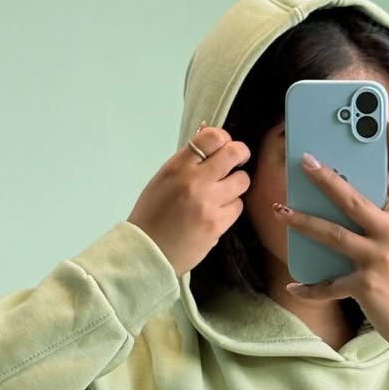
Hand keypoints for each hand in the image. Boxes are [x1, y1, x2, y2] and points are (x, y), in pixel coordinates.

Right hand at [128, 124, 250, 277]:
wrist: (147, 252)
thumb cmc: (152, 217)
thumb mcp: (163, 181)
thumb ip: (186, 165)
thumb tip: (211, 150)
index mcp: (177, 167)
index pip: (212, 137)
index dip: (224, 139)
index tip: (225, 145)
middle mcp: (194, 181)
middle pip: (233, 154)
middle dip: (240, 154)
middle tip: (239, 159)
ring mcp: (208, 202)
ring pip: (241, 181)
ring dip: (236, 185)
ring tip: (224, 193)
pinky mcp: (217, 224)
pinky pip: (237, 207)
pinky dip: (231, 208)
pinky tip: (218, 213)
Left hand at [271, 114, 388, 361]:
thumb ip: (386, 224)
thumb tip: (353, 206)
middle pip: (352, 199)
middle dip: (325, 178)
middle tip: (303, 160)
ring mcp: (379, 260)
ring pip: (332, 234)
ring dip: (302, 221)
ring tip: (280, 210)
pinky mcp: (366, 286)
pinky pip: (329, 284)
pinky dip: (309, 287)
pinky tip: (293, 286)